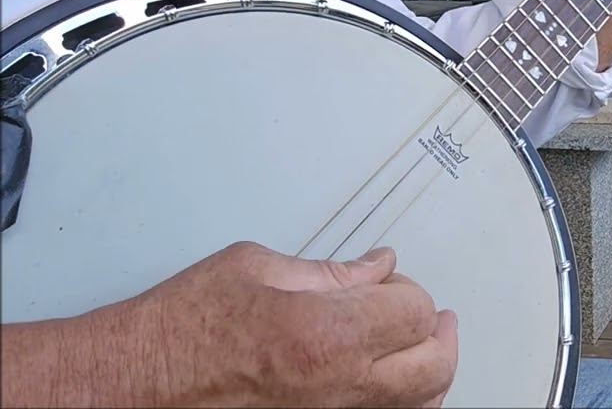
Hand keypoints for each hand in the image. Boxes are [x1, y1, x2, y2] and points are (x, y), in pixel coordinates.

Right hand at [0, 242, 457, 407]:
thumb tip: (377, 266)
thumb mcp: (253, 268)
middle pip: (433, 364)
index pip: (414, 309)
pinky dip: (403, 406)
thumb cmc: (174, 333)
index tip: (392, 281)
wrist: (125, 390)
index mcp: (325, 332)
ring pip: (421, 406)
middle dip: (437, 332)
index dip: (409, 288)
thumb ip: (329, 271)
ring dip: (429, 373)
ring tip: (418, 349)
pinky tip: (394, 388)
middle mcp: (338, 387)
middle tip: (431, 316)